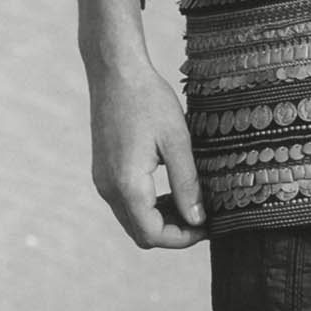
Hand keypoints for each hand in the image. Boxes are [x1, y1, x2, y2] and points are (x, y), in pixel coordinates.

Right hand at [90, 60, 206, 249]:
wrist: (115, 71)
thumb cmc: (148, 99)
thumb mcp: (177, 140)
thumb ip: (186, 184)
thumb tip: (198, 220)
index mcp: (127, 184)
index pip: (153, 235)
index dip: (183, 239)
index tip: (208, 226)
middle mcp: (108, 188)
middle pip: (141, 233)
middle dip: (173, 232)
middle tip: (203, 216)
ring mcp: (102, 180)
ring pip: (132, 219)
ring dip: (161, 219)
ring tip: (191, 202)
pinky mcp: (103, 170)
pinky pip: (126, 202)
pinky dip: (148, 205)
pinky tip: (171, 188)